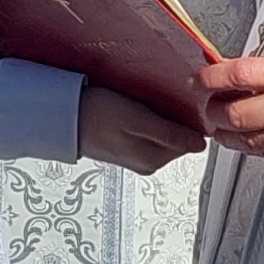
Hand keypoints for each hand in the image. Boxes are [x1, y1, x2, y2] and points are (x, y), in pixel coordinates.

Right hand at [74, 83, 200, 172]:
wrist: (64, 116)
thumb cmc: (96, 113)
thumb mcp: (137, 119)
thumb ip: (170, 134)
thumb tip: (200, 145)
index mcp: (153, 160)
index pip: (189, 142)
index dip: (189, 120)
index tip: (181, 103)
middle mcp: (148, 163)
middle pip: (178, 139)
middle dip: (176, 120)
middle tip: (161, 100)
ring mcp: (136, 157)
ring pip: (164, 135)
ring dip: (162, 118)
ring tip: (147, 102)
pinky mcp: (126, 148)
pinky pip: (150, 133)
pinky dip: (149, 120)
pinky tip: (137, 108)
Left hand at [196, 48, 263, 165]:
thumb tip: (242, 77)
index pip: (234, 75)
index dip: (208, 79)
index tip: (197, 81)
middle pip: (231, 115)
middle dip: (211, 113)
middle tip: (207, 109)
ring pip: (244, 141)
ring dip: (227, 135)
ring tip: (223, 128)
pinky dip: (254, 146)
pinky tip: (253, 138)